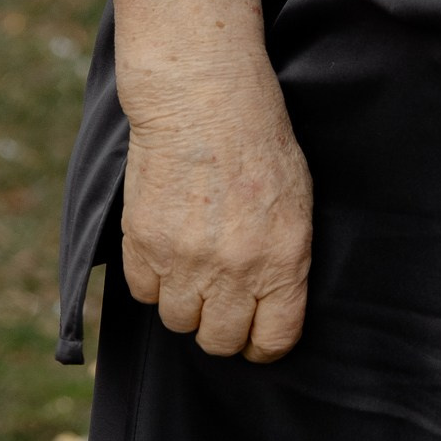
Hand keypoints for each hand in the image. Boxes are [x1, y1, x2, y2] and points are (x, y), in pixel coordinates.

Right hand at [119, 58, 313, 361]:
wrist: (204, 98)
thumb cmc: (259, 139)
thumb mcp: (296, 198)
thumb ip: (283, 256)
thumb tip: (268, 300)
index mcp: (283, 259)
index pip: (274, 340)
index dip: (263, 343)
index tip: (256, 333)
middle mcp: (234, 271)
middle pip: (219, 341)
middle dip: (221, 326)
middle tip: (221, 298)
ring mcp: (184, 262)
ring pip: (178, 321)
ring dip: (185, 301)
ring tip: (193, 262)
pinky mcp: (143, 247)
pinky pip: (143, 294)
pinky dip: (153, 278)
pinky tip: (167, 244)